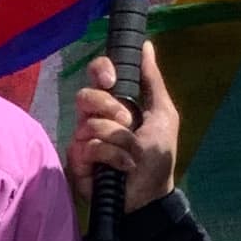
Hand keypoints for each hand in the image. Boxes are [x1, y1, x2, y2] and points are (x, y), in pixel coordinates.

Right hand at [65, 44, 179, 216]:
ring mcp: (84, 138)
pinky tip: (124, 167)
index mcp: (114, 102)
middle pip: (85, 95)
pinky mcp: (77, 160)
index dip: (100, 70)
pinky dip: (113, 157)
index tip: (113, 80)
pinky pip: (89, 147)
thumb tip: (145, 46)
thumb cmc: (158, 156)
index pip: (97, 74)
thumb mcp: (163, 114)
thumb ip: (152, 81)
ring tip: (132, 155)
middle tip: (127, 122)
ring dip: (119, 140)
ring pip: (90, 124)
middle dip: (110, 108)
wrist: (151, 194)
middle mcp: (95, 117)